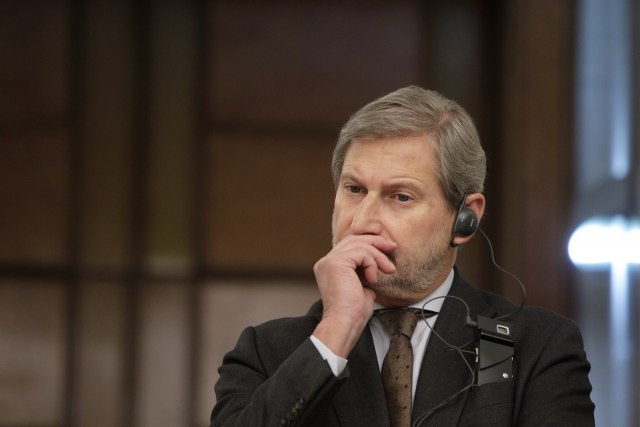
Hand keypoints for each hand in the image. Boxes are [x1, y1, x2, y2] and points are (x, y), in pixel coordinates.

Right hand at [312, 235, 396, 356]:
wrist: (345, 323)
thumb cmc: (353, 313)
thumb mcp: (362, 289)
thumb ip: (364, 276)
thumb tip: (374, 270)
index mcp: (329, 267)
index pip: (349, 245)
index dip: (369, 244)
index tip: (388, 249)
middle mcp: (326, 262)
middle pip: (354, 240)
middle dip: (376, 242)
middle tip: (393, 247)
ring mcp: (330, 261)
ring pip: (359, 245)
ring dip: (378, 256)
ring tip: (388, 270)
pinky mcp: (337, 262)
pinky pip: (361, 253)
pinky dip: (372, 263)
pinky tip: (373, 279)